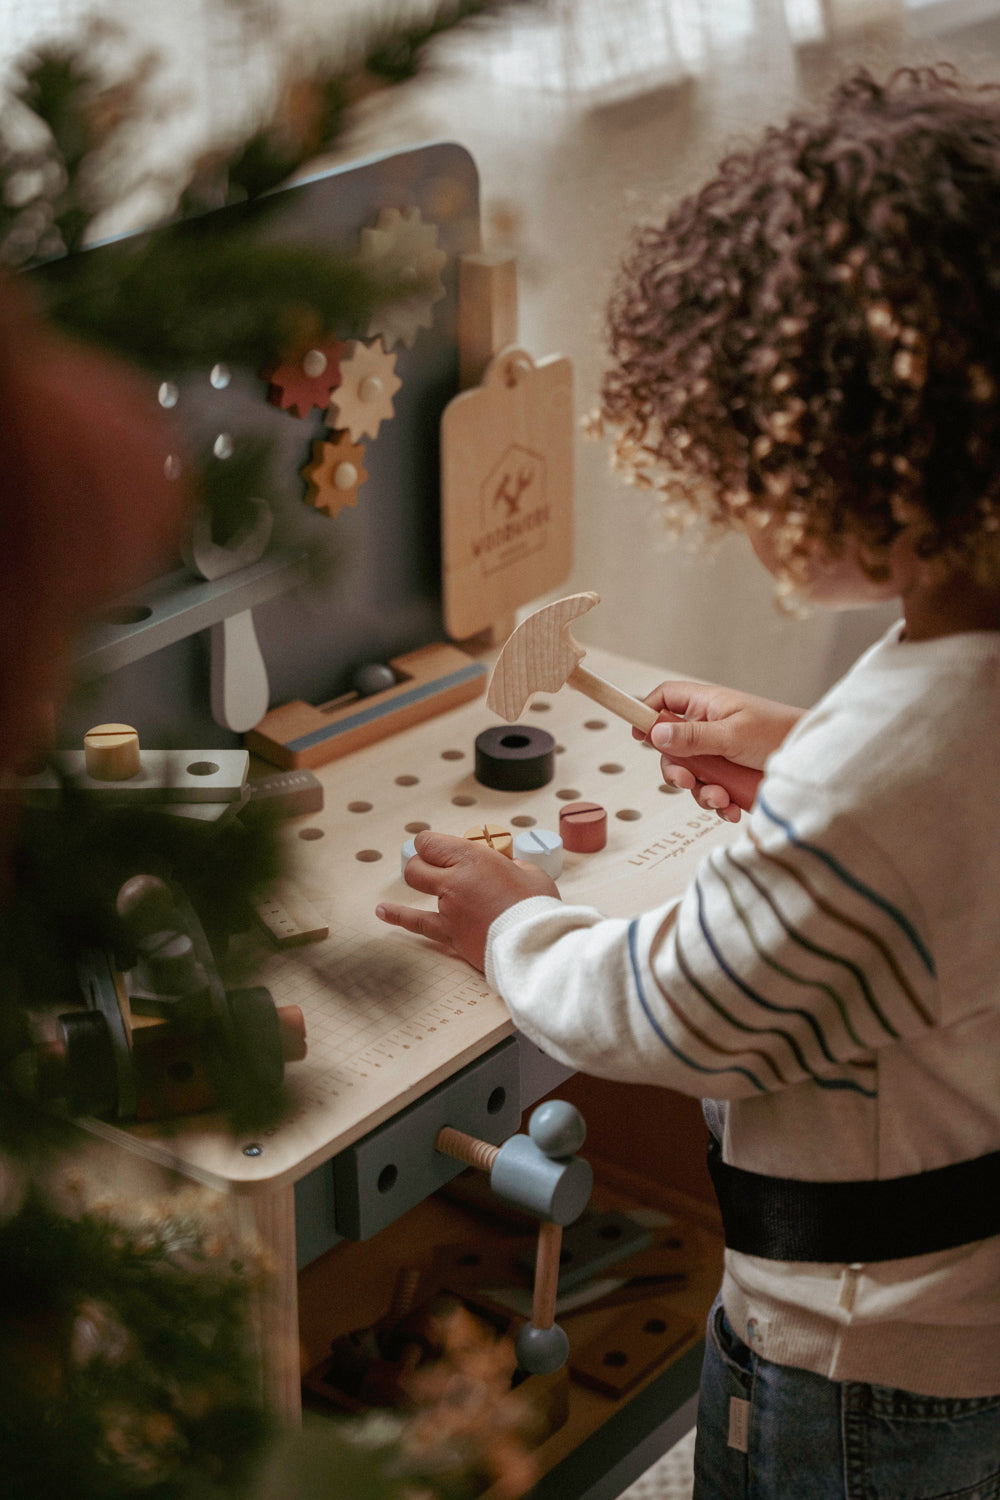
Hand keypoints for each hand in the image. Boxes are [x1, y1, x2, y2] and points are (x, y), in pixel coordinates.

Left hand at [375, 831, 559, 971]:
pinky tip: (383, 911)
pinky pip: (417, 922)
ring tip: (423, 881)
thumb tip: (506, 867)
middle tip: (437, 865)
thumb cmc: (536, 909)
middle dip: (424, 861)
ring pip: (417, 886)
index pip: (430, 842)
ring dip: (423, 882)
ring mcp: (448, 908)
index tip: (440, 848)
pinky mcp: (450, 934)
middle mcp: (454, 881)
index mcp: (473, 859)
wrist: (534, 947)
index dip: (432, 845)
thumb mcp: (530, 872)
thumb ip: (512, 865)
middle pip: (418, 864)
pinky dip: (398, 916)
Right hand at [634, 681, 802, 822]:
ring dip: (700, 791)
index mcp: (708, 706)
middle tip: (685, 781)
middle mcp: (709, 728)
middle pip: (671, 746)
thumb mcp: (732, 734)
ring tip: (721, 798)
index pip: (666, 698)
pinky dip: (718, 804)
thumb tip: (655, 733)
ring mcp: (719, 754)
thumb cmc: (780, 733)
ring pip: (690, 775)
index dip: (648, 712)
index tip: (638, 734)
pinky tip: (732, 808)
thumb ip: (693, 736)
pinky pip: (711, 792)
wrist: (816, 762)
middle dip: (675, 769)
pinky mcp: (731, 777)